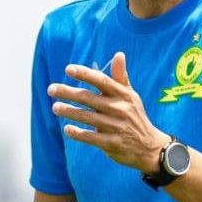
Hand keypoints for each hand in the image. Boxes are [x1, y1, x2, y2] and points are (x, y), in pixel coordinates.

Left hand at [49, 52, 170, 172]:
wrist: (149, 147)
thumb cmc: (134, 116)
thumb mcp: (131, 96)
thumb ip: (121, 77)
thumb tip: (119, 54)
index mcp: (123, 95)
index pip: (102, 81)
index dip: (85, 74)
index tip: (68, 69)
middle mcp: (120, 109)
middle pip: (89, 98)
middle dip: (68, 92)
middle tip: (51, 89)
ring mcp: (116, 127)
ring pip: (87, 117)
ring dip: (69, 111)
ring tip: (55, 107)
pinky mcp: (112, 143)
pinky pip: (91, 137)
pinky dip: (78, 133)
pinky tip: (67, 129)